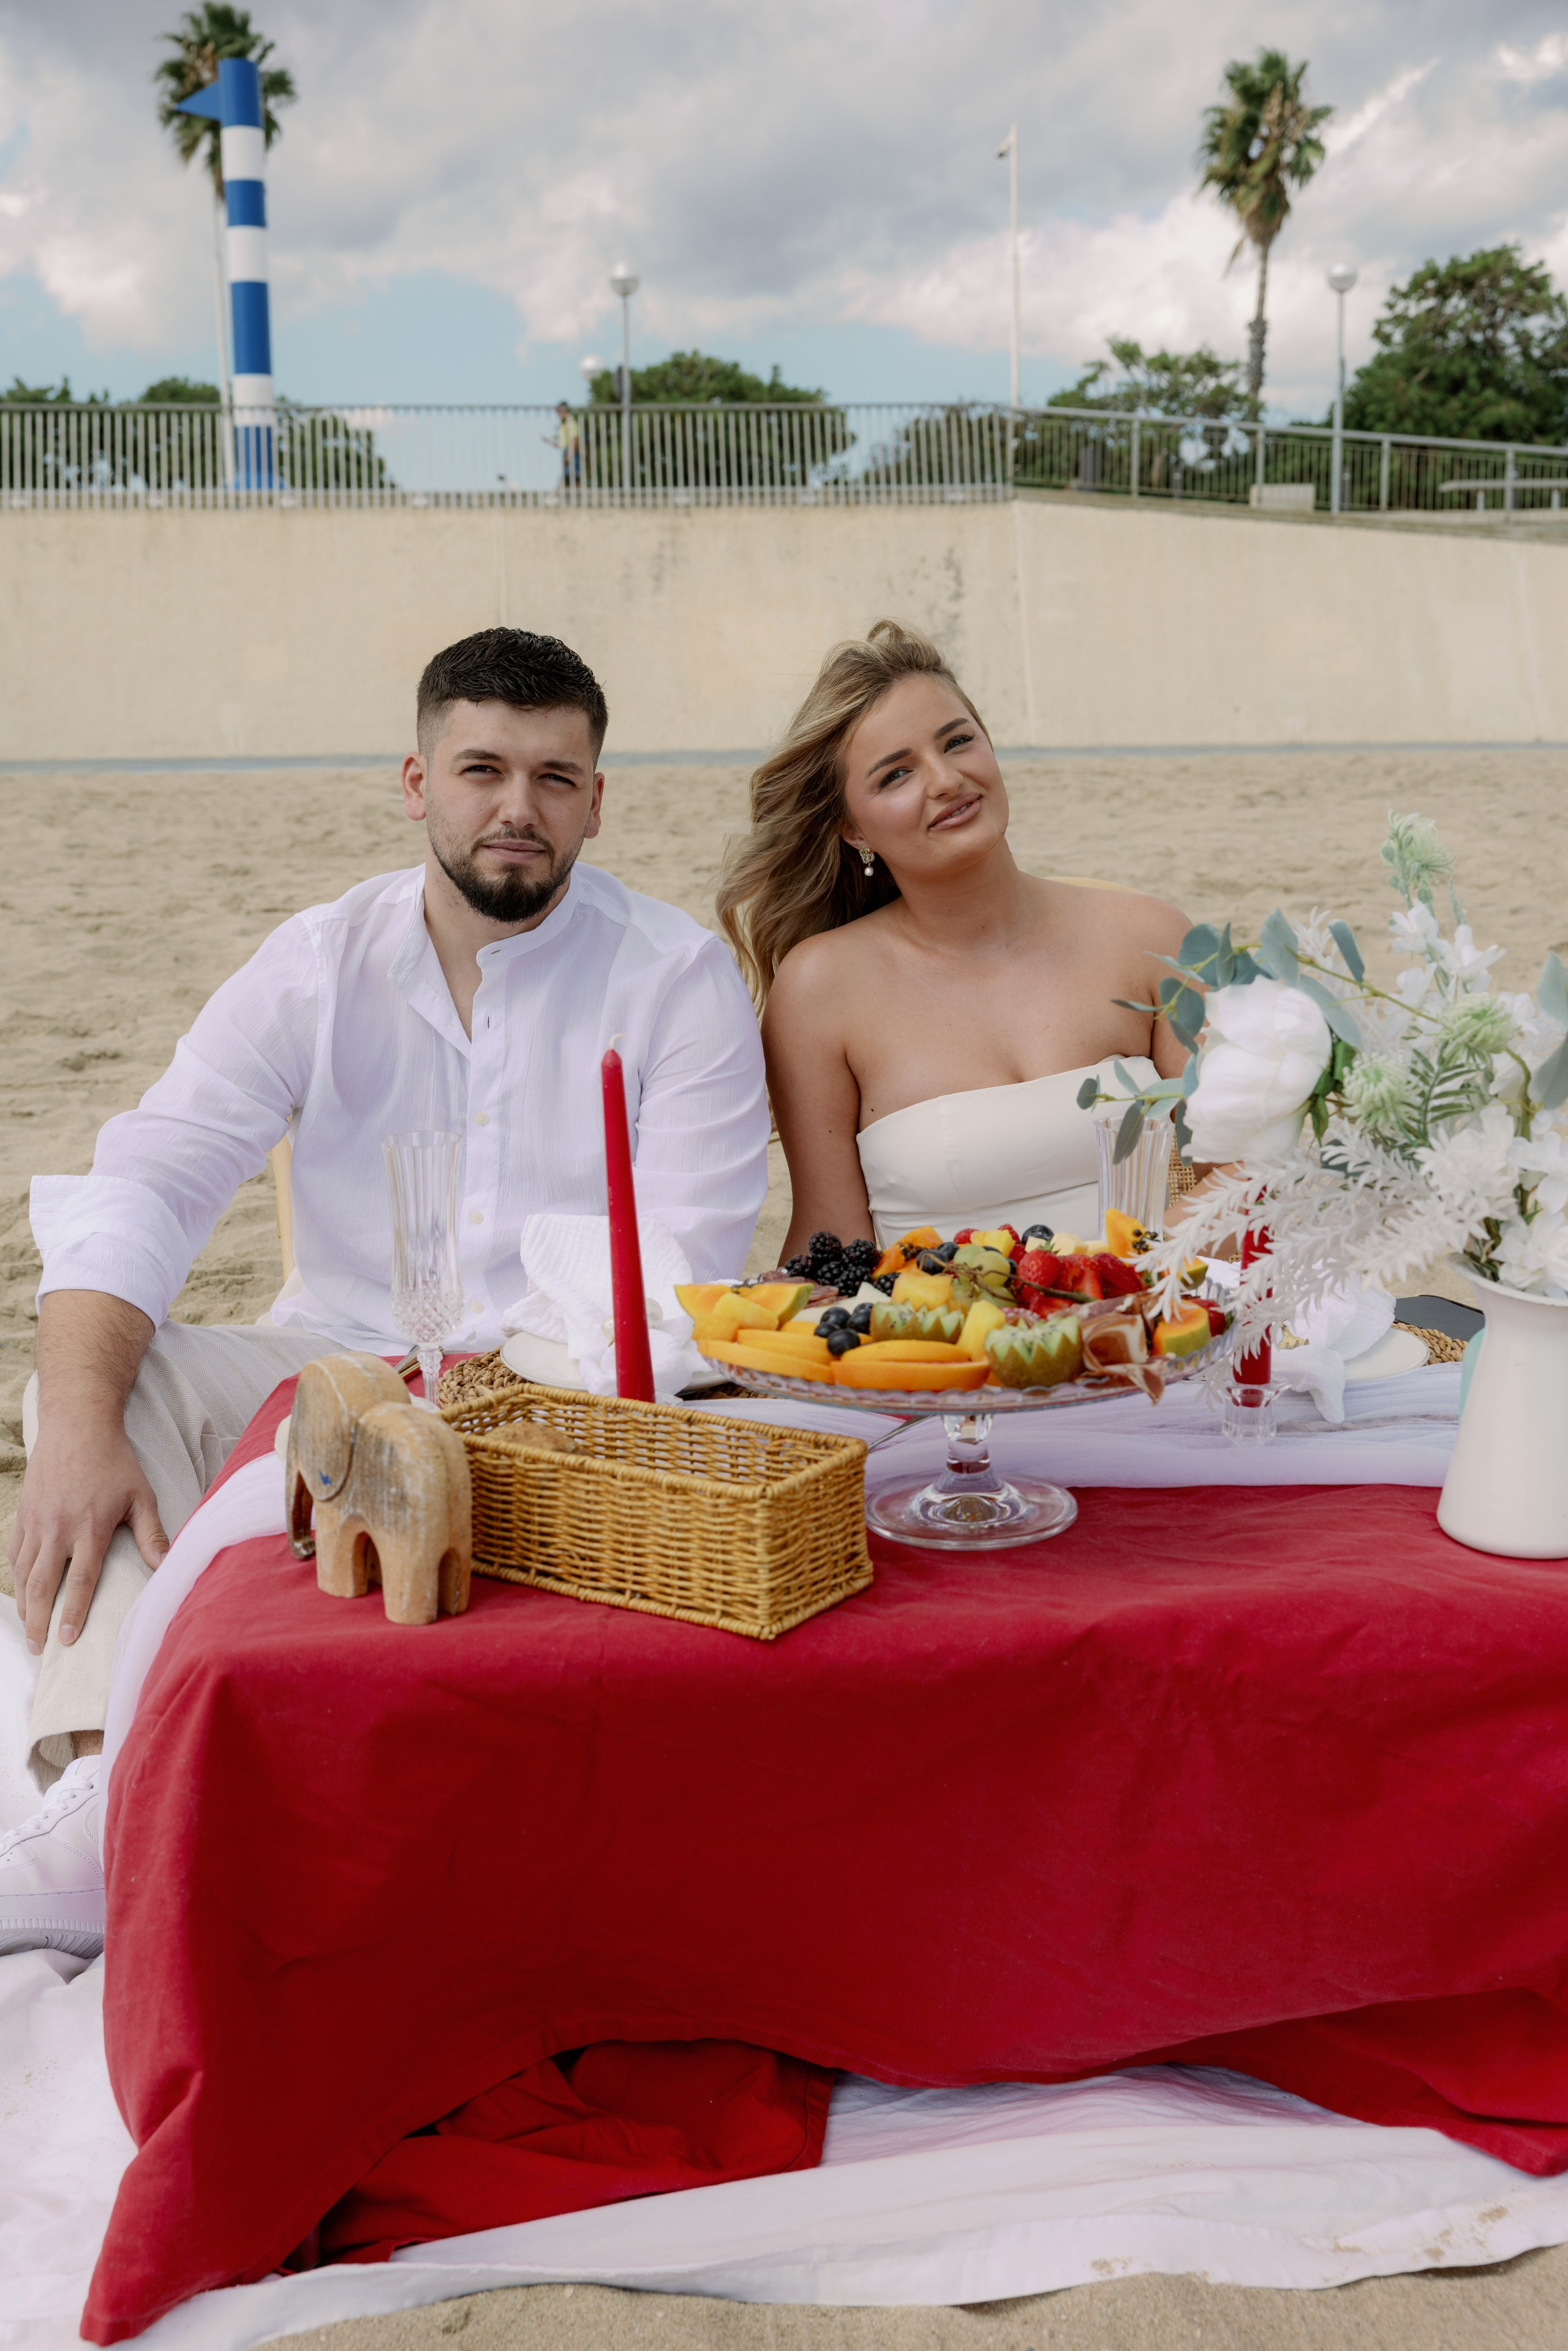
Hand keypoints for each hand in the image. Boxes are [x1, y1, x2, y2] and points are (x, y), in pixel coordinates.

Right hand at [8, 1416, 168, 1656]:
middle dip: (39, 1621)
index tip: (67, 1640)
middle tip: (40, 1649)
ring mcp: (36, 1521)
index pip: (79, 1580)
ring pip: (24, 1572)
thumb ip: (152, 1535)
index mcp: (89, 1527)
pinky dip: (15, 1578)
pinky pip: (14, 1553)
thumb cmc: (114, 1461)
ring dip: (24, 1605)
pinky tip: (20, 1595)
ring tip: (29, 1631)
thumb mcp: (140, 1496)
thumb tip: (166, 1568)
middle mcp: (58, 1528)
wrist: (77, 1425)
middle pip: (43, 1584)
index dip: (72, 1613)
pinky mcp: (23, 1514)